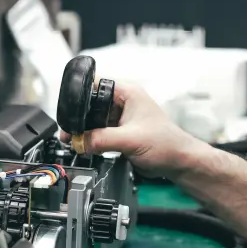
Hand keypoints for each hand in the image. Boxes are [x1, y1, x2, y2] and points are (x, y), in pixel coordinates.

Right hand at [67, 83, 205, 178]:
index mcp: (128, 92)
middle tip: (69, 132)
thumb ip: (102, 139)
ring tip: (74, 140)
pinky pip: (98, 132)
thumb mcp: (130, 140)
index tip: (69, 112)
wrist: (177, 162)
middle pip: (90, 104)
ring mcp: (120, 117)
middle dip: (79, 119)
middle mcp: (122, 101)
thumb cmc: (167, 144)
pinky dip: (90, 139)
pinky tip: (84, 146)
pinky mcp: (118, 132)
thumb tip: (79, 141)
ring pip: (93, 120)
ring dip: (84, 131)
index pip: (95, 85)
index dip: (80, 97)